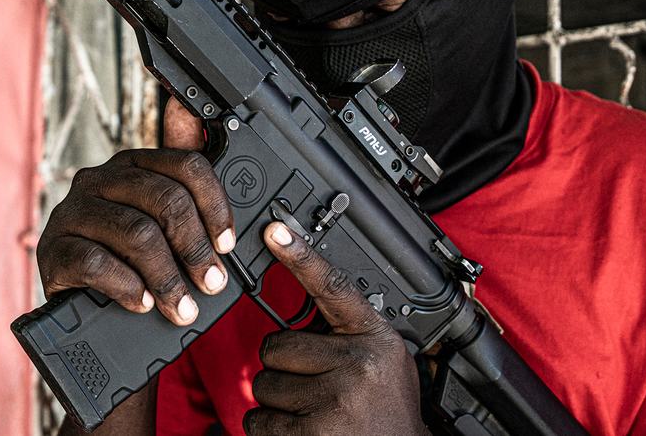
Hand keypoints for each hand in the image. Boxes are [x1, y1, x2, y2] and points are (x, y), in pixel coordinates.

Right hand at [37, 98, 232, 324]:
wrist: (76, 295)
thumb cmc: (124, 253)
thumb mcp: (158, 218)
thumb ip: (182, 177)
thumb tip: (185, 107)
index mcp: (134, 165)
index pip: (187, 166)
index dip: (215, 206)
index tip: (226, 244)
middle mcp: (101, 179)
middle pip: (166, 201)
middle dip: (195, 248)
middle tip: (210, 283)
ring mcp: (73, 211)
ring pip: (137, 234)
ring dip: (168, 277)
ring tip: (182, 307)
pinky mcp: (54, 248)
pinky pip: (98, 263)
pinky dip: (128, 287)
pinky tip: (142, 302)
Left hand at [244, 222, 428, 435]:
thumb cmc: (387, 416)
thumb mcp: (383, 365)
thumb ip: (348, 339)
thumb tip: (298, 323)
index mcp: (376, 338)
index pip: (334, 288)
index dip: (301, 256)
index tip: (275, 231)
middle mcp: (359, 362)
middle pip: (275, 346)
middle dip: (285, 371)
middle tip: (316, 390)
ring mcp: (337, 396)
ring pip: (263, 385)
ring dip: (278, 404)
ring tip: (316, 414)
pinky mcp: (314, 430)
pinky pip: (258, 420)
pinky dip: (271, 431)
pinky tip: (303, 432)